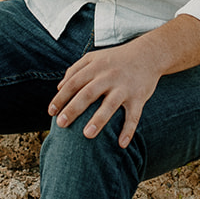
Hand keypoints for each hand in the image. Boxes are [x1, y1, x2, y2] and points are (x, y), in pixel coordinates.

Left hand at [49, 40, 163, 147]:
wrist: (148, 54)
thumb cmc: (116, 58)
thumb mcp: (94, 57)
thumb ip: (75, 69)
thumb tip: (59, 87)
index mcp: (95, 67)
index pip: (74, 82)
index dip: (61, 97)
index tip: (51, 112)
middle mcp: (109, 76)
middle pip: (88, 93)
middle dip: (74, 109)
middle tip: (61, 124)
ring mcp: (124, 87)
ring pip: (110, 105)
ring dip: (99, 120)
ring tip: (87, 135)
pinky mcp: (138, 97)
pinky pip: (133, 115)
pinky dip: (128, 130)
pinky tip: (121, 144)